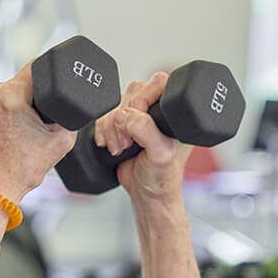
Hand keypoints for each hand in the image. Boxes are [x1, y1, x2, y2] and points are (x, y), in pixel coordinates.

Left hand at [0, 63, 76, 202]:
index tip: (50, 90)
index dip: (48, 77)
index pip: (36, 67)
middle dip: (31, 97)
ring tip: (18, 128)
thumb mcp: (61, 143)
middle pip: (20, 81)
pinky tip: (4, 127)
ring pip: (5, 89)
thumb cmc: (20, 170)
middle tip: (34, 122)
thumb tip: (74, 107)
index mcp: (11, 95)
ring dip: (14, 102)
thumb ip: (72, 118)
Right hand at [93, 72, 192, 204]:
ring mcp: (139, 116)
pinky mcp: (123, 125)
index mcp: (175, 111)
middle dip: (123, 119)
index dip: (142, 101)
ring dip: (111, 128)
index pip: (157, 83)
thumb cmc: (162, 177)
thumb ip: (147, 131)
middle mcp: (158, 109)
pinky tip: (110, 145)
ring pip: (116, 104)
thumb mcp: (160, 154)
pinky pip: (105, 115)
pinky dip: (102, 130)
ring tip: (121, 148)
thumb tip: (126, 115)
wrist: (146, 194)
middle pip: (132, 93)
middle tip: (129, 142)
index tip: (138, 125)